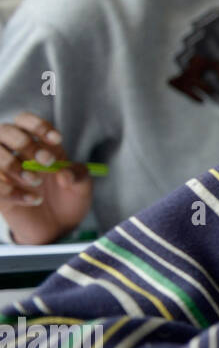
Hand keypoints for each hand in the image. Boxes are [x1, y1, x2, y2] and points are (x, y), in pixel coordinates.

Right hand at [0, 113, 92, 244]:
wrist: (58, 227)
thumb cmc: (68, 199)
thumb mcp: (82, 186)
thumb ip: (78, 175)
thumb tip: (63, 174)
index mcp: (37, 144)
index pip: (24, 120)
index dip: (37, 125)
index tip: (56, 140)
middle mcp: (16, 154)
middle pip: (4, 131)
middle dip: (25, 143)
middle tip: (47, 162)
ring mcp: (2, 172)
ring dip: (13, 165)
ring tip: (37, 182)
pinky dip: (12, 191)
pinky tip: (34, 200)